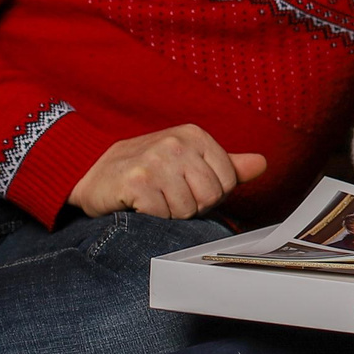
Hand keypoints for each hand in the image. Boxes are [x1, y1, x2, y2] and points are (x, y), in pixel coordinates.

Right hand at [70, 125, 268, 219]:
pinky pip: (164, 215)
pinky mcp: (138, 181)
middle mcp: (177, 143)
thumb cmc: (145, 168)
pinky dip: (153, 218)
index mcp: (195, 135)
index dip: (210, 196)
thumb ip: (226, 165)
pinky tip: (140, 205)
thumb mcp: (187, 159)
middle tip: (168, 197)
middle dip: (192, 207)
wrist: (90, 171)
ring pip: (187, 209)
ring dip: (170, 214)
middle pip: (210, 196)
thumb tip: (262, 164)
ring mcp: (157, 160)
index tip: (187, 189)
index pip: (227, 182)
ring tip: (154, 200)